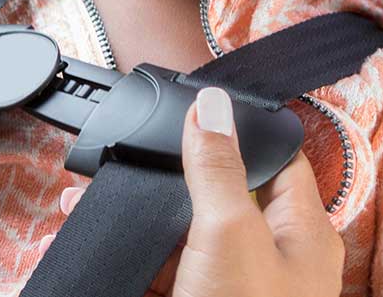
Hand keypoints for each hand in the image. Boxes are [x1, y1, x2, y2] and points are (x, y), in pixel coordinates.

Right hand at [39, 88, 344, 296]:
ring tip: (80, 201)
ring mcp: (234, 287)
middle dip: (164, 176)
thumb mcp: (229, 232)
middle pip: (218, 194)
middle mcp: (273, 257)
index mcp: (302, 230)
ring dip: (137, 218)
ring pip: (182, 236)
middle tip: (119, 160)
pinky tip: (93, 239)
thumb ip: (218, 167)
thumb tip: (213, 104)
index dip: (232, 130)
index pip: (275, 157)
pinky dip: (130, 258)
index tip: (187, 110)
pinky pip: (162, 272)